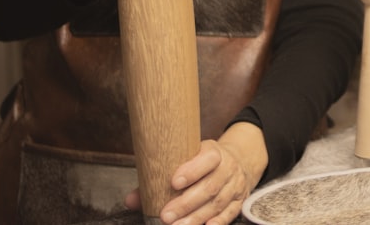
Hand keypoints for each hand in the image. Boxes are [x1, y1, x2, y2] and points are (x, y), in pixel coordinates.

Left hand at [125, 123, 268, 224]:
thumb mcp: (186, 159)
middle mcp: (228, 167)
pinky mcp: (239, 200)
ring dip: (196, 217)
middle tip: (165, 216)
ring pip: (217, 202)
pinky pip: (230, 213)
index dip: (192, 170)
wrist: (237, 161)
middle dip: (186, 203)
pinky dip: (218, 222)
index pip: (208, 158)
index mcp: (215, 152)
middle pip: (210, 186)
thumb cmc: (203, 163)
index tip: (173, 182)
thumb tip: (131, 200)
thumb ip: (158, 177)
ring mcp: (235, 185)